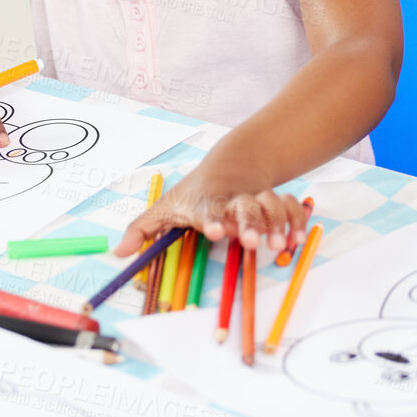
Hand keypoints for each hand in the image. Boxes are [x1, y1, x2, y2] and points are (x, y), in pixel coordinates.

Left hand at [114, 156, 312, 255]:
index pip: (206, 210)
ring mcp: (257, 199)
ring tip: (278, 245)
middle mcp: (233, 200)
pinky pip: (290, 209)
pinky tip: (297, 240)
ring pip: (270, 206)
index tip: (213, 231)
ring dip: (276, 223)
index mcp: (205, 203)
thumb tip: (118, 251)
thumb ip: (142, 230)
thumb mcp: (164, 209)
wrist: (231, 165)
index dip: (210, 220)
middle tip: (251, 241)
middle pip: (243, 208)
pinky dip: (296, 222)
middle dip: (248, 223)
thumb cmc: (193, 195)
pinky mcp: (275, 202)